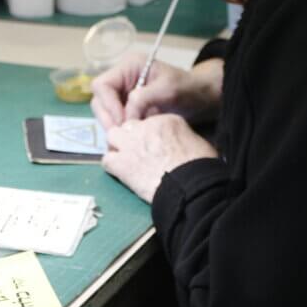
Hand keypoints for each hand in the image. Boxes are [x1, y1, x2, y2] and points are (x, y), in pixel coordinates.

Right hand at [90, 54, 222, 130]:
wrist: (200, 99)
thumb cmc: (187, 89)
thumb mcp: (168, 90)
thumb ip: (144, 98)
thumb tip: (126, 114)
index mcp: (129, 66)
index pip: (102, 85)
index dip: (108, 104)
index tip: (123, 121)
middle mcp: (122, 78)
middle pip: (99, 99)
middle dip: (108, 118)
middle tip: (121, 135)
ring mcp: (123, 93)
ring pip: (104, 112)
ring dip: (113, 126)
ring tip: (128, 137)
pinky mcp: (127, 108)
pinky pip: (115, 120)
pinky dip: (120, 130)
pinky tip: (132, 137)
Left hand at [103, 114, 217, 202]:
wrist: (189, 186)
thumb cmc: (200, 166)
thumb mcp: (198, 143)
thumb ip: (184, 137)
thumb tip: (183, 144)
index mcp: (166, 120)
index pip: (151, 121)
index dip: (151, 134)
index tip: (157, 145)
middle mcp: (144, 127)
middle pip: (130, 125)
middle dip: (132, 136)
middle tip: (139, 151)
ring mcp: (130, 144)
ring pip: (112, 136)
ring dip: (118, 146)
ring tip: (126, 159)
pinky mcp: (121, 164)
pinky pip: (106, 159)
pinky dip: (112, 165)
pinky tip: (121, 173)